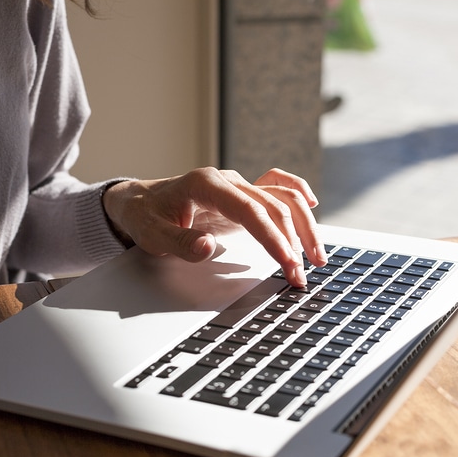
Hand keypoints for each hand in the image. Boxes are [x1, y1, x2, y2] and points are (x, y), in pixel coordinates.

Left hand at [102, 167, 327, 286]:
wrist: (140, 201)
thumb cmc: (146, 216)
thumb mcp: (152, 235)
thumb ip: (180, 243)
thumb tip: (208, 247)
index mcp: (206, 185)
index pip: (251, 210)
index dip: (272, 237)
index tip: (287, 262)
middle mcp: (228, 181)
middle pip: (274, 205)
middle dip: (293, 242)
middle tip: (301, 275)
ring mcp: (238, 186)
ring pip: (283, 198)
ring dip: (304, 226)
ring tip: (317, 258)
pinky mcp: (243, 195)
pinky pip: (277, 188)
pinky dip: (297, 196)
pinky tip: (313, 207)